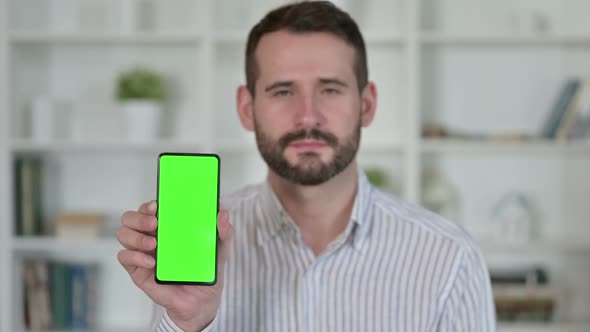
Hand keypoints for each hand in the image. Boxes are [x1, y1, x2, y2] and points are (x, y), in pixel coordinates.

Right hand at [116, 200, 232, 330]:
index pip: (150, 208)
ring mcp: (142, 252)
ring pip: (123, 234)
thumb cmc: (205, 271)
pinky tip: (150, 262)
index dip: (149, 204)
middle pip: (130, 217)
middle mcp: (151, 236)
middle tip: (155, 224)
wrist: (201, 301)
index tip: (158, 205)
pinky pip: (124, 258)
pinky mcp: (138, 270)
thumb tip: (224, 213)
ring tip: (154, 245)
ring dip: (136, 236)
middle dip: (139, 217)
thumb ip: (224, 232)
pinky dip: (134, 256)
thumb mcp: (220, 250)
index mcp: (168, 227)